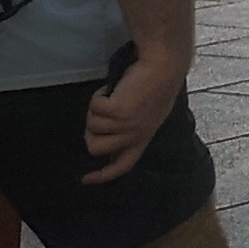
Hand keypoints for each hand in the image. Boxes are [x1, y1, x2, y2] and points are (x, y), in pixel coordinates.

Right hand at [84, 51, 186, 182]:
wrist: (163, 67)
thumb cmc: (154, 87)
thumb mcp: (146, 116)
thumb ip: (130, 131)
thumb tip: (108, 141)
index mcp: (143, 139)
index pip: (122, 166)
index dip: (102, 176)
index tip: (85, 179)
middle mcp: (134, 136)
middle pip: (95, 148)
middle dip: (91, 130)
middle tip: (102, 113)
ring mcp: (127, 125)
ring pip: (92, 126)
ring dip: (95, 110)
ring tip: (112, 97)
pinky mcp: (119, 111)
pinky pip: (93, 108)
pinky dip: (98, 95)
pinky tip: (110, 89)